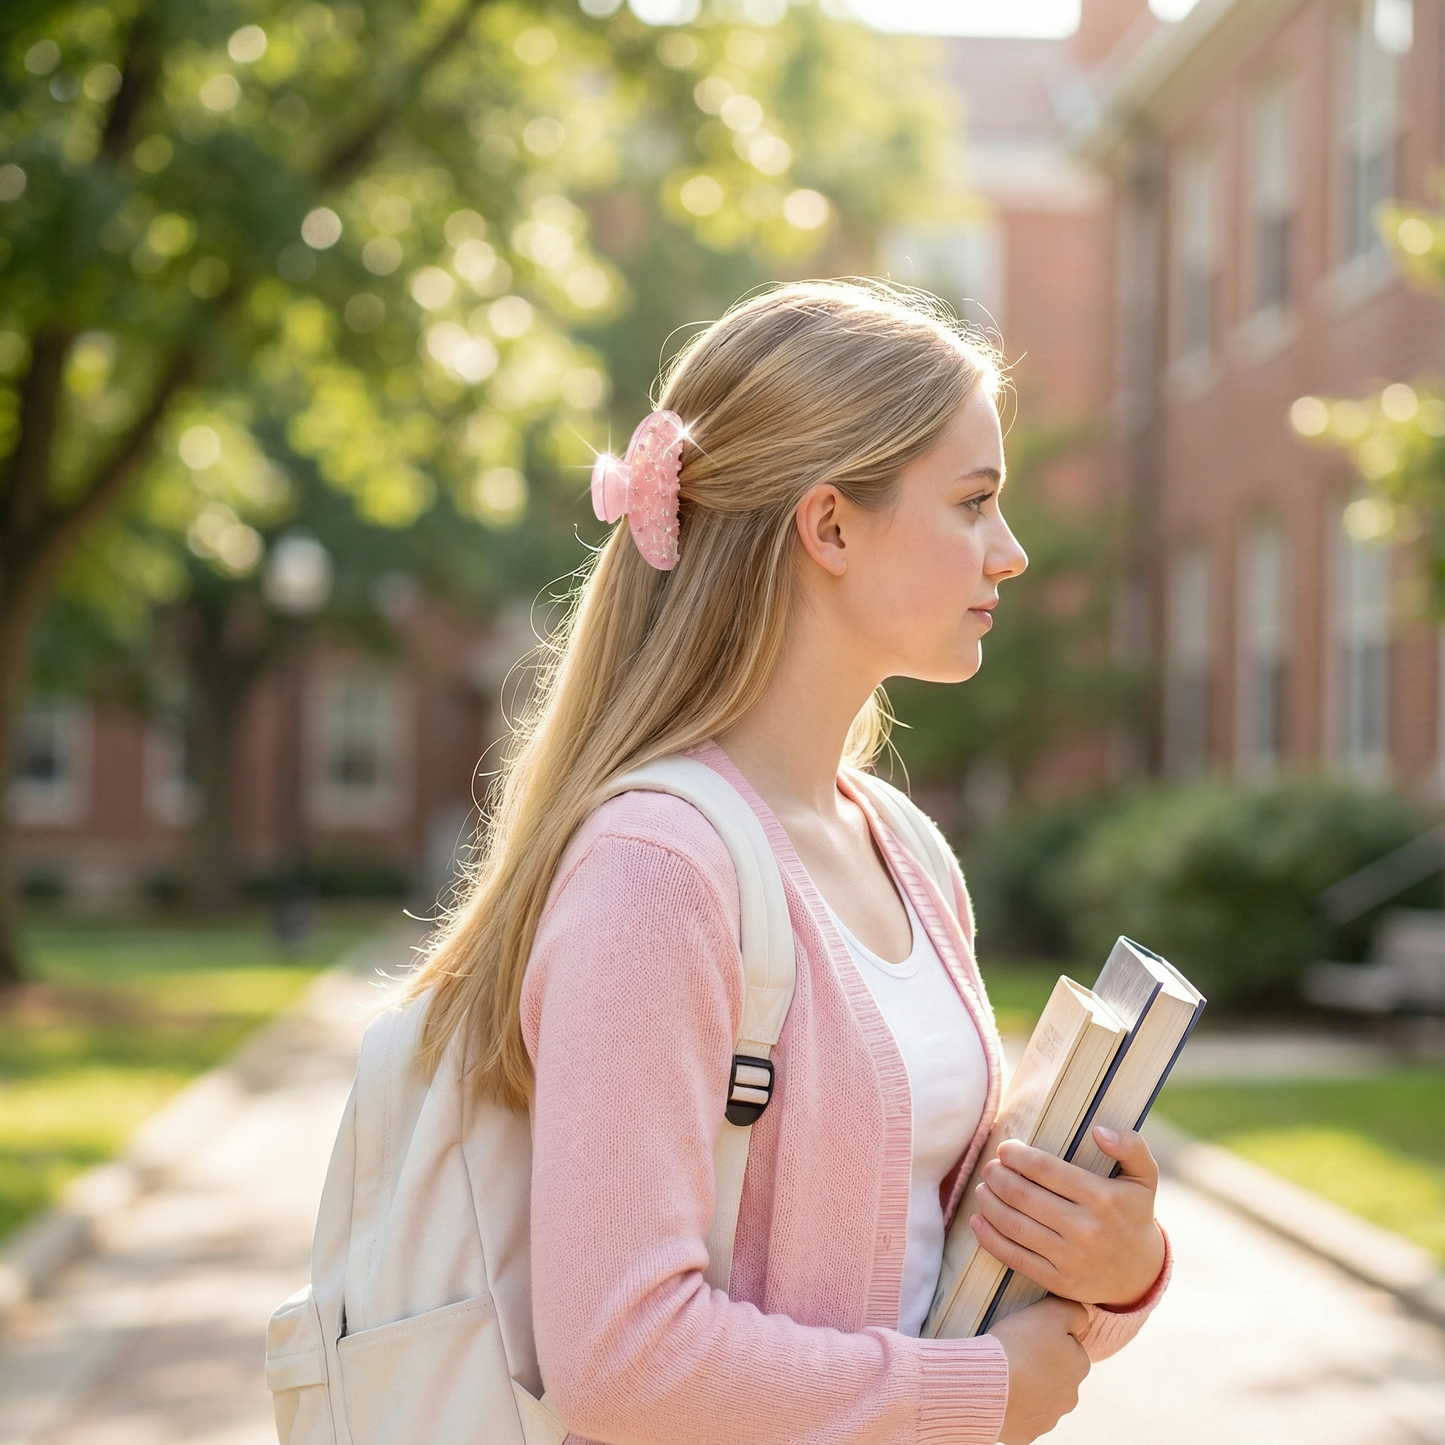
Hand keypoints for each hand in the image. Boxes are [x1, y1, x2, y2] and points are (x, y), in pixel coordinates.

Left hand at [969, 1127, 1165, 1307]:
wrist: (1141, 1273)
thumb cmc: (1133, 1213)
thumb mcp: (1143, 1176)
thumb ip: (1131, 1145)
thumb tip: (1098, 1131)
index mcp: (1102, 1198)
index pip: (1044, 1168)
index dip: (1016, 1155)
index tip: (1004, 1149)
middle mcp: (1086, 1229)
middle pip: (1022, 1195)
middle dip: (997, 1176)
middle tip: (989, 1168)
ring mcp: (1071, 1259)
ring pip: (1013, 1225)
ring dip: (988, 1202)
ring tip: (983, 1188)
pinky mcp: (1059, 1282)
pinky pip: (1014, 1258)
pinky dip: (989, 1238)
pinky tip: (977, 1220)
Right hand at [988, 1296, 1088, 1444]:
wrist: (989, 1385)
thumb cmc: (1019, 1345)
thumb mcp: (1050, 1312)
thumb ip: (1074, 1312)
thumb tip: (1082, 1317)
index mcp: (1078, 1366)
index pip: (1070, 1346)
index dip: (1049, 1336)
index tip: (1031, 1335)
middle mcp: (1070, 1396)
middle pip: (1057, 1373)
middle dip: (1041, 1364)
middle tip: (1017, 1351)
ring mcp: (1049, 1417)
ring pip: (1041, 1395)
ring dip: (1028, 1385)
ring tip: (1006, 1372)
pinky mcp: (1028, 1431)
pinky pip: (1023, 1414)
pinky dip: (1014, 1404)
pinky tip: (1002, 1391)